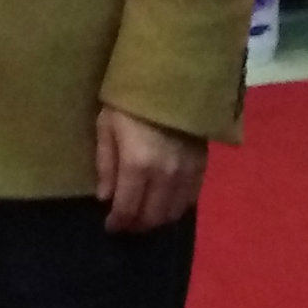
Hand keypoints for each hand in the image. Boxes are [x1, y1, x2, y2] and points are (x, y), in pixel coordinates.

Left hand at [93, 104, 207, 231]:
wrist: (170, 80)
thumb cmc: (130, 100)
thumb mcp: (106, 126)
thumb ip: (105, 165)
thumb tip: (105, 198)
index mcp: (137, 165)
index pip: (128, 208)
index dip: (118, 223)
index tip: (110, 226)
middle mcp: (164, 175)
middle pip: (152, 216)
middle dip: (136, 225)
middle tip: (125, 223)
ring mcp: (186, 173)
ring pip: (173, 213)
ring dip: (156, 219)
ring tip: (143, 215)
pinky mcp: (201, 167)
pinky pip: (190, 200)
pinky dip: (175, 208)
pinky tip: (164, 203)